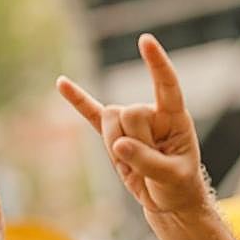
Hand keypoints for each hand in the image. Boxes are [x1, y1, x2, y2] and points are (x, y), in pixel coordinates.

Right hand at [57, 34, 207, 214]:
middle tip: (152, 162)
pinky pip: (91, 114)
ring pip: (110, 120)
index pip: (166, 86)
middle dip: (135, 141)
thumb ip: (148, 161)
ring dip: (118, 146)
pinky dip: (77, 100)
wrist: (167, 199)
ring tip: (137, 162)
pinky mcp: (112, 134)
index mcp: (175, 117)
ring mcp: (131, 121)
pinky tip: (61, 83)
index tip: (145, 41)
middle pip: (129, 112)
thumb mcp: (172, 177)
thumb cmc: (178, 185)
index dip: (157, 64)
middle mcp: (152, 113)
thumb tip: (119, 145)